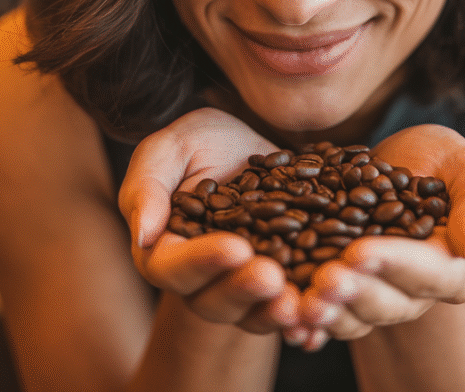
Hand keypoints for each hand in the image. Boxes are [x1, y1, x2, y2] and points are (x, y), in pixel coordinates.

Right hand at [118, 107, 299, 332]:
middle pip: (215, 301)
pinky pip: (290, 311)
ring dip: (275, 313)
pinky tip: (320, 320)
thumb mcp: (169, 149)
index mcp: (165, 252)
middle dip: (244, 290)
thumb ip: (147, 187)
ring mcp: (242, 286)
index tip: (235, 247)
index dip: (203, 261)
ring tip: (298, 301)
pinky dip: (305, 320)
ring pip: (253, 314)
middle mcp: (202, 280)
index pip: (173, 268)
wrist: (249, 143)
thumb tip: (143, 235)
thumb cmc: (199, 144)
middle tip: (271, 276)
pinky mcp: (281, 283)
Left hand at [290, 125, 464, 345]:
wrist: (402, 164)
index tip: (360, 251)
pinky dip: (311, 323)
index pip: (428, 272)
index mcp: (456, 267)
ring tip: (304, 302)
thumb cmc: (443, 160)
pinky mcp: (349, 293)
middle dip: (354, 292)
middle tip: (325, 280)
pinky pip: (330, 315)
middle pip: (388, 303)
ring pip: (356, 316)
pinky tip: (289, 323)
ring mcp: (382, 297)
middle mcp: (419, 293)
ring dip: (330, 312)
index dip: (394, 263)